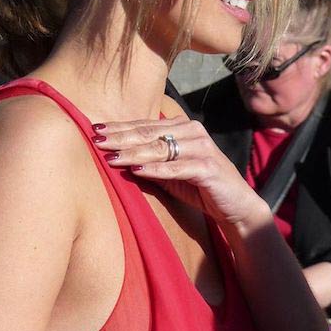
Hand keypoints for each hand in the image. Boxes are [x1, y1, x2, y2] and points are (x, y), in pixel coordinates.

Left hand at [92, 116, 270, 235]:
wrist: (235, 204)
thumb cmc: (199, 186)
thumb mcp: (169, 171)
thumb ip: (149, 160)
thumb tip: (115, 154)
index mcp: (182, 127)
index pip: (144, 125)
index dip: (119, 128)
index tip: (95, 131)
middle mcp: (192, 131)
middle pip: (149, 133)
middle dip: (120, 137)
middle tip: (97, 140)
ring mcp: (201, 147)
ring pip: (160, 149)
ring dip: (133, 153)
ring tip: (111, 156)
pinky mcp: (208, 167)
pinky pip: (177, 168)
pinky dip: (156, 169)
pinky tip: (137, 170)